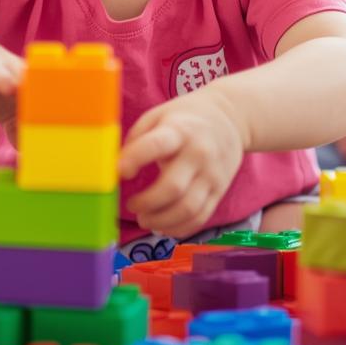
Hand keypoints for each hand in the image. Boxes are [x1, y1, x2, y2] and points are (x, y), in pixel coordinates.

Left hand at [117, 89, 245, 237]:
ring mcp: (212, 175)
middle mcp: (199, 153)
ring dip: (161, 221)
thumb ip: (137, 140)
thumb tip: (115, 169)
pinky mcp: (219, 191)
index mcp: (180, 130)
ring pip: (187, 209)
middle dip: (146, 203)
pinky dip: (179, 228)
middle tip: (132, 205)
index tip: (121, 172)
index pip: (157, 145)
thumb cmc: (185, 119)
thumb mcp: (158, 116)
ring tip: (145, 219)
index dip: (135, 159)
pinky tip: (163, 226)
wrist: (231, 118)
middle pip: (173, 187)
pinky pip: (200, 217)